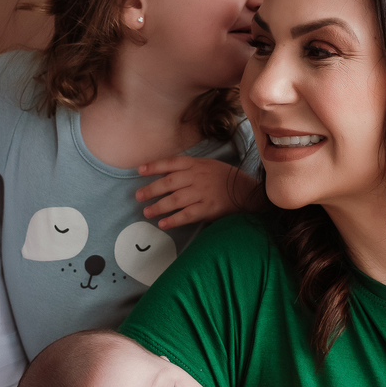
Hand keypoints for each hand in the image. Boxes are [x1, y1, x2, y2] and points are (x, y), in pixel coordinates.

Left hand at [135, 155, 257, 229]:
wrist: (248, 191)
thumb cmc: (225, 178)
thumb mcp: (208, 166)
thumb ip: (189, 169)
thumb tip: (165, 175)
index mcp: (197, 164)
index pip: (172, 163)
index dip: (155, 166)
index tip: (139, 170)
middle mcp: (198, 177)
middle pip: (170, 182)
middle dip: (152, 189)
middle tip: (138, 196)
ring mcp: (203, 193)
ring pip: (176, 199)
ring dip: (159, 206)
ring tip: (147, 212)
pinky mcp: (209, 208)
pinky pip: (188, 214)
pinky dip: (174, 219)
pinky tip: (163, 223)